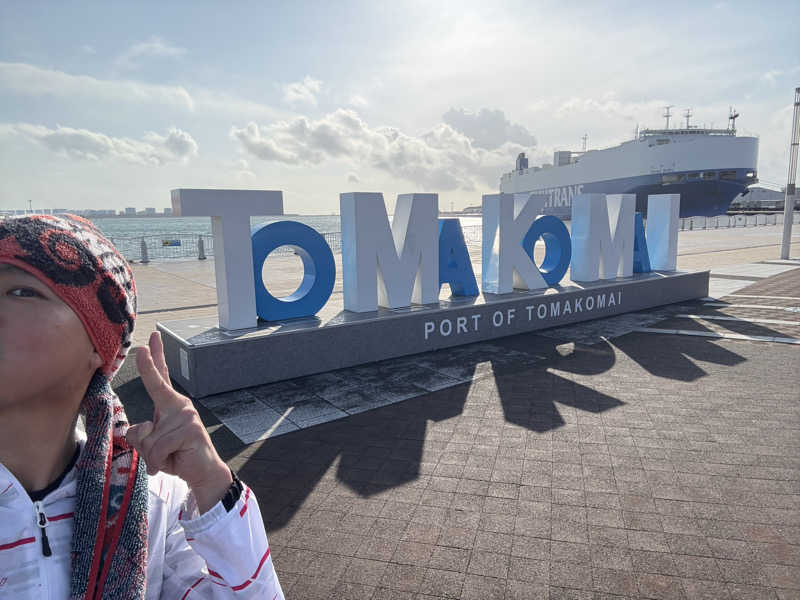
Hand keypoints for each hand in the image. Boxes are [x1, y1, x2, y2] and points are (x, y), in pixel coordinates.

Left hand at [126, 331, 231, 513]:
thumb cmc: (176, 456)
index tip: (152, 338)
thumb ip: (140, 436)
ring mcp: (187, 416)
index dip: (156, 358)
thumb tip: (141, 428)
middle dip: (147, 366)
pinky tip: (173, 461)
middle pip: (156, 385)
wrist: (201, 473)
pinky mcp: (190, 430)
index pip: (161, 378)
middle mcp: (180, 405)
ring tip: (168, 458)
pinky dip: (160, 462)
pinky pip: (158, 448)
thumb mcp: (151, 446)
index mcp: (170, 406)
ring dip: (152, 456)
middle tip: (140, 347)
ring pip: (150, 437)